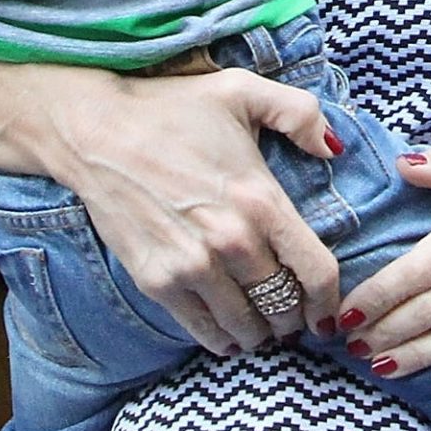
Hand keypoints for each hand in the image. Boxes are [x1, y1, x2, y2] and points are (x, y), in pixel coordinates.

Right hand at [48, 67, 345, 354]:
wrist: (96, 132)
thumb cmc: (173, 109)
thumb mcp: (246, 91)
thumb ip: (301, 115)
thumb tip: (334, 148)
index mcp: (262, 200)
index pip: (316, 271)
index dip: (330, 300)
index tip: (330, 311)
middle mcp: (231, 241)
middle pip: (283, 304)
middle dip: (296, 317)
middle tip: (298, 319)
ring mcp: (191, 266)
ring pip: (245, 325)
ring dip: (262, 333)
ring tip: (267, 329)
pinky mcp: (156, 281)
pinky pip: (201, 329)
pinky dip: (222, 339)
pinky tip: (231, 336)